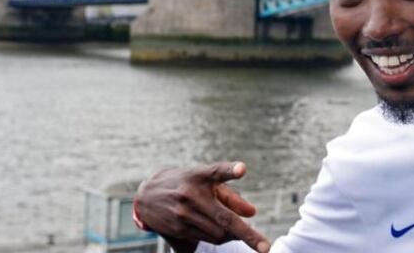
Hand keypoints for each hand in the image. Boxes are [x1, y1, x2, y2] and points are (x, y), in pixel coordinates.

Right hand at [135, 162, 269, 252]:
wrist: (147, 196)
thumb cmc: (186, 184)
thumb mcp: (207, 183)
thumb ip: (231, 196)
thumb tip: (252, 213)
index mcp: (201, 176)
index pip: (218, 171)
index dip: (231, 170)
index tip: (242, 169)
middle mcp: (191, 195)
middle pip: (225, 219)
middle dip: (247, 235)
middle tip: (266, 246)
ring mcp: (182, 214)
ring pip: (217, 234)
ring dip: (233, 236)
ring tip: (241, 233)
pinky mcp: (177, 230)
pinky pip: (206, 239)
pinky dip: (220, 239)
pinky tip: (225, 234)